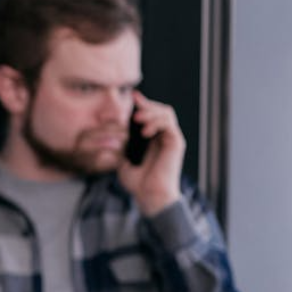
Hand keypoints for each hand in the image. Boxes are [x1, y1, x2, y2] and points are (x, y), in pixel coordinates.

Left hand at [117, 91, 184, 215]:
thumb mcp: (123, 158)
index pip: (151, 114)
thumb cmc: (137, 181)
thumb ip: (121, 143)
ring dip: (151, 112)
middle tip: (134, 107)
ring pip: (167, 113)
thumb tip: (114, 127)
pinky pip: (169, 125)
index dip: (143, 104)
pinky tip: (145, 132)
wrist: (149, 195)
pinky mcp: (176, 143)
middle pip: (161, 109)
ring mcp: (171, 138)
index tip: (132, 96)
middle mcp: (164, 136)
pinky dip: (157, 123)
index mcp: (153, 137)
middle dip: (147, 104)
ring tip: (137, 119)